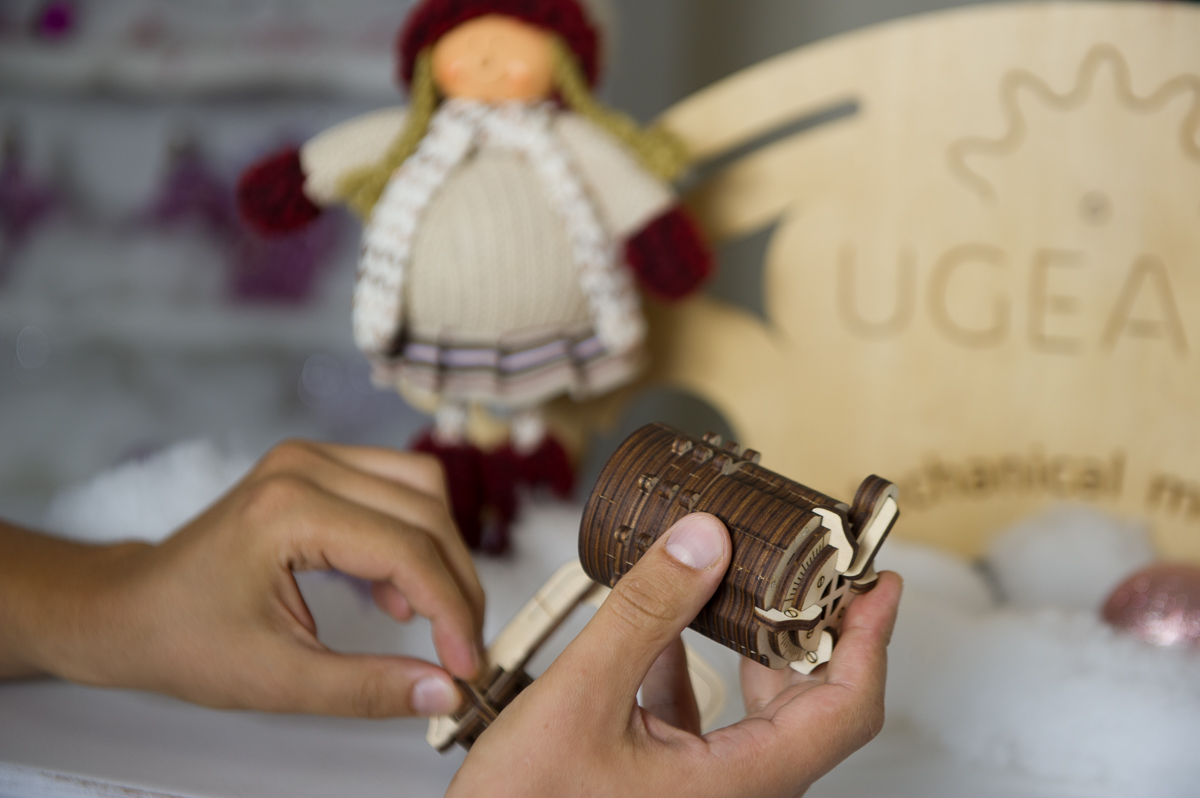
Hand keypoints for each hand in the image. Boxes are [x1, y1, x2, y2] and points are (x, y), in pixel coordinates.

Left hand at [0, 440, 484, 717]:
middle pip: (426, 511)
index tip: (468, 664)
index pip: (407, 549)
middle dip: (457, 583)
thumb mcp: (277, 681)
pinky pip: (395, 488)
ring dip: (442, 554)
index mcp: (290, 510)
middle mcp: (305, 466)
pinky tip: (398, 595)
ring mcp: (310, 457)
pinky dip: (414, 538)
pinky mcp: (315, 466)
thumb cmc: (184, 639)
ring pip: (421, 489)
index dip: (451, 610)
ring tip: (435, 619)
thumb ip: (368, 688)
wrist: (127, 609)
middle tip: (464, 647)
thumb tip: (445, 692)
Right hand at [447, 513, 901, 797]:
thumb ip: (644, 614)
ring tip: (743, 579)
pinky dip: (695, 665)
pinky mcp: (669, 780)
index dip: (870, 639)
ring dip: (754, 641)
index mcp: (737, 783)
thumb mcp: (580, 697)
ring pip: (759, 708)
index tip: (876, 583)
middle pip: (812, 702)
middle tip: (812, 566)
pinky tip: (664, 624)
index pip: (845, 707)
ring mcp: (705, 788)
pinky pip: (705, 716)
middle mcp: (736, 790)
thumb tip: (702, 541)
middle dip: (814, 627)